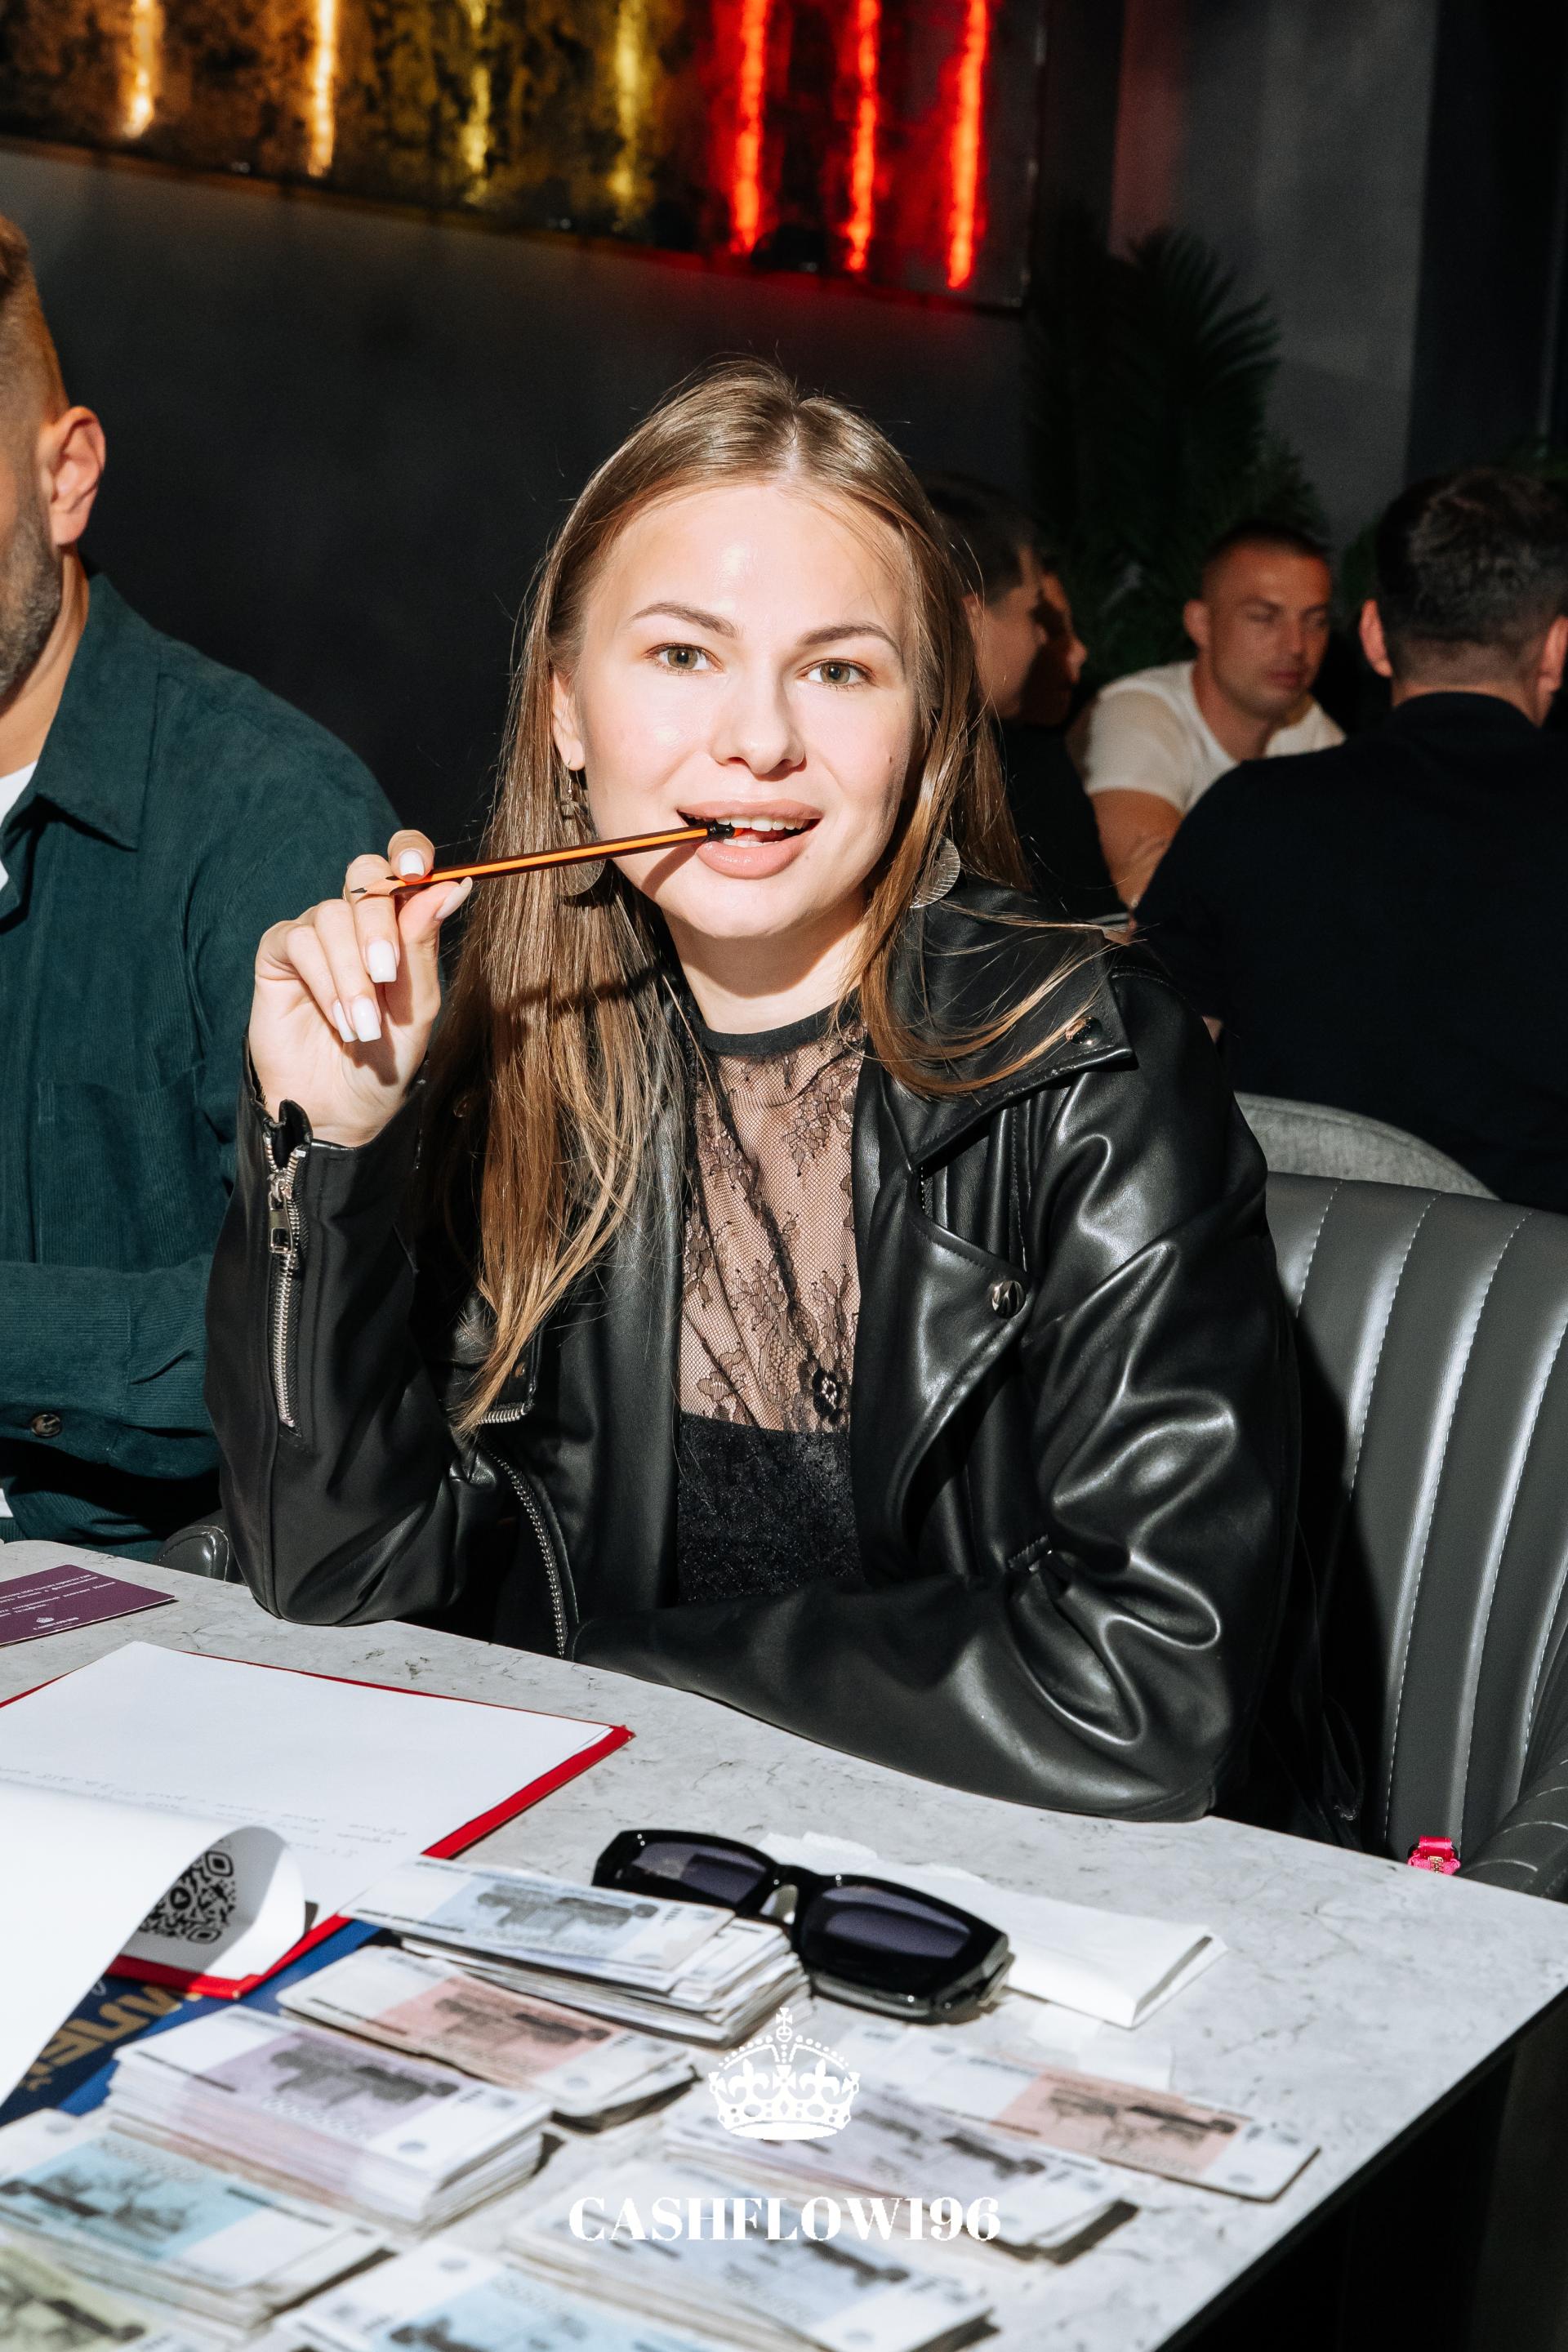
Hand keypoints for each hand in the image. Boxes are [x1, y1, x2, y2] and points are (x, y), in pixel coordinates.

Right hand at [249, 831, 472, 1148]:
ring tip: (363, 1025)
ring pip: (331, 915)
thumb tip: (453, 884)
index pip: (404, 862)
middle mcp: (357, 920)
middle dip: (378, 922)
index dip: (410, 851)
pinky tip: (338, 1018)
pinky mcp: (280, 954)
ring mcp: (317, 934)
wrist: (341, 1108)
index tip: (419, 869)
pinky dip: (325, 981)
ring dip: (351, 974)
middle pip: (365, 877)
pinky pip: (299, 941)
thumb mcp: (417, 1007)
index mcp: (400, 923)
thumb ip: (425, 946)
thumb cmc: (386, 1059)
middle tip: (386, 972)